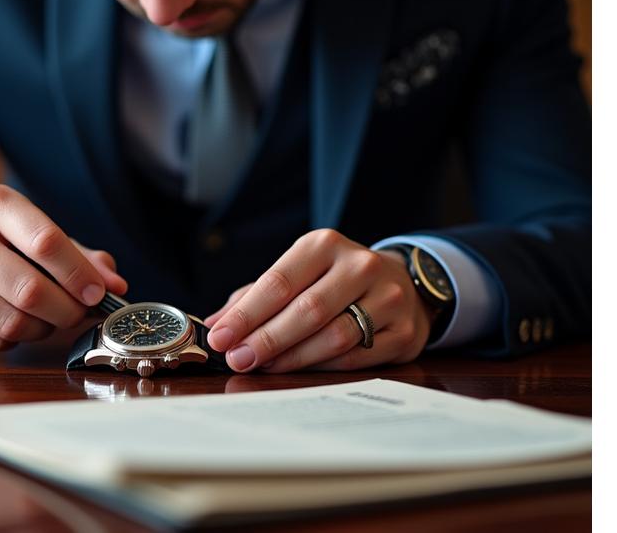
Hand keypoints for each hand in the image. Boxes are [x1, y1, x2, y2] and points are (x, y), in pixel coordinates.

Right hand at [0, 185, 127, 350]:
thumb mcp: (26, 234)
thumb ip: (75, 255)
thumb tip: (114, 283)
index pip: (47, 241)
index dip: (79, 275)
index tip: (98, 293)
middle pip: (32, 290)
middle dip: (66, 311)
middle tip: (75, 314)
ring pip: (12, 322)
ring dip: (40, 330)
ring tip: (42, 320)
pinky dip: (9, 341)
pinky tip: (7, 325)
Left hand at [203, 229, 432, 371]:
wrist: (402, 283)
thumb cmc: (333, 280)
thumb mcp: (296, 274)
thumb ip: (254, 297)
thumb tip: (213, 324)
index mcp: (324, 245)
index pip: (278, 282)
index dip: (246, 314)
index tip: (219, 337)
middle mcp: (360, 266)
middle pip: (306, 310)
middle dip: (265, 339)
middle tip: (237, 359)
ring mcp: (387, 298)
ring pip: (333, 336)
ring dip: (292, 357)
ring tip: (262, 366)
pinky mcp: (403, 332)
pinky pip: (355, 357)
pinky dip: (321, 367)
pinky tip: (297, 371)